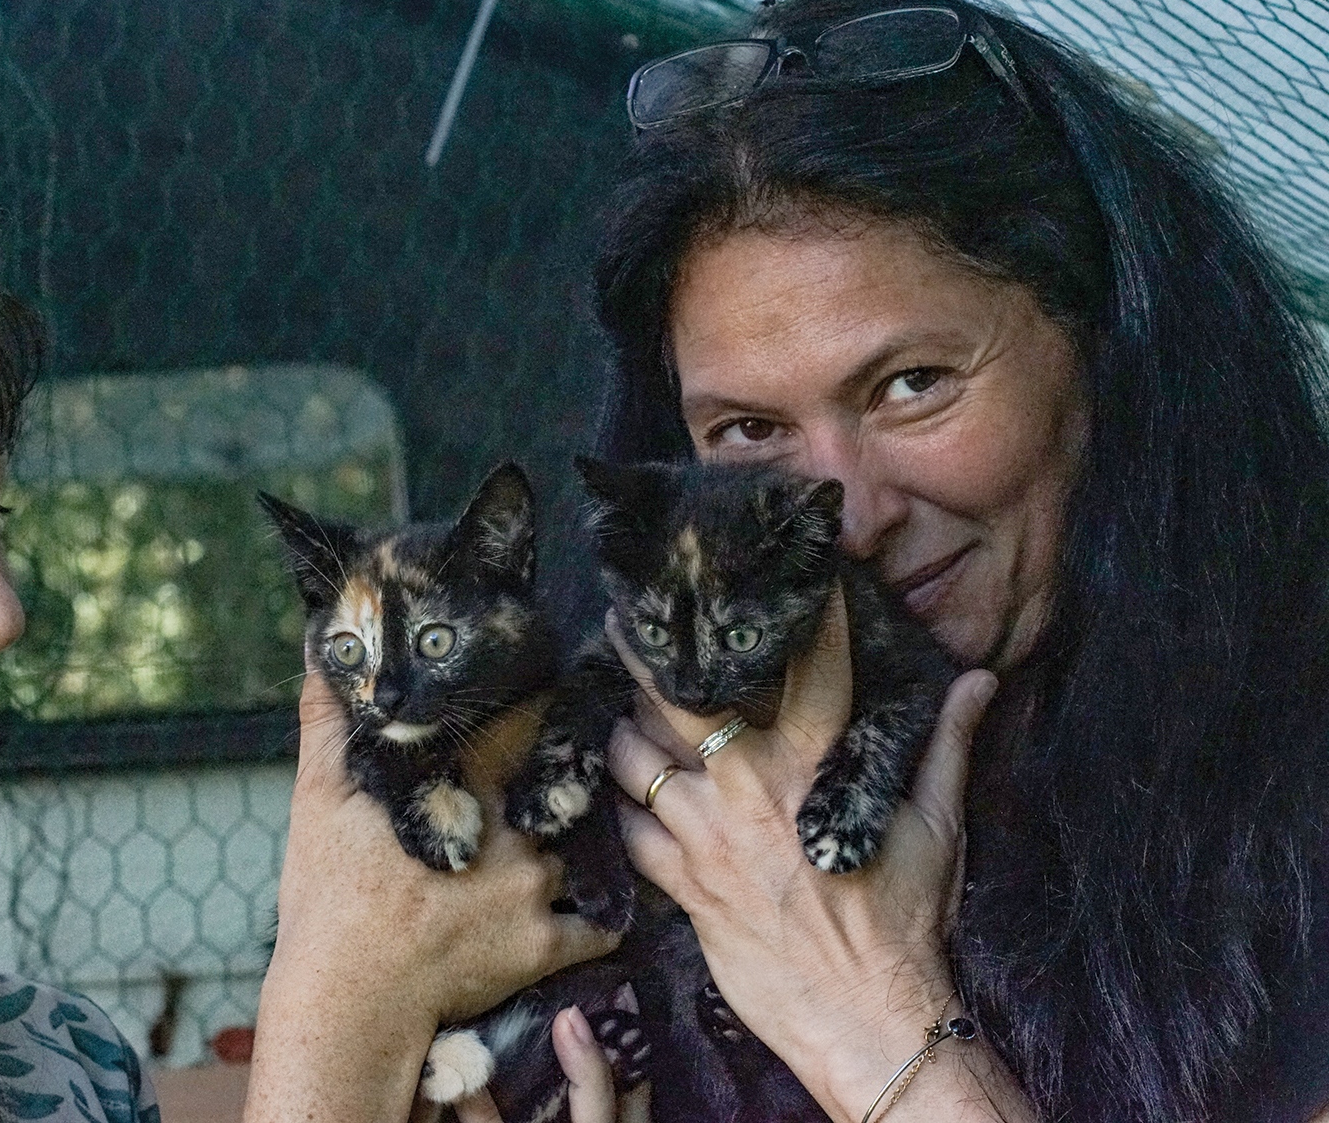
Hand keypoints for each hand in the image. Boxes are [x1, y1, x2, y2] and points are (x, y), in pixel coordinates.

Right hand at [246, 671, 618, 1121]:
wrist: (348, 1002)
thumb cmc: (328, 898)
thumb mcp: (317, 798)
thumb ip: (328, 719)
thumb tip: (323, 645)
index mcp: (466, 785)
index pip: (523, 724)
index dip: (536, 709)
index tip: (544, 697)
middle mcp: (513, 828)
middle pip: (552, 793)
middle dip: (546, 792)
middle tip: (532, 796)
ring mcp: (536, 888)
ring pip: (572, 852)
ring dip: (562, 851)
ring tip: (546, 853)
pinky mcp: (547, 946)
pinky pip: (596, 925)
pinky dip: (590, 919)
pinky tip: (576, 910)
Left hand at [605, 592, 1005, 1118]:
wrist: (866, 1021)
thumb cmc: (906, 926)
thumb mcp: (937, 830)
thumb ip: (946, 746)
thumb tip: (977, 680)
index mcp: (813, 766)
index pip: (808, 664)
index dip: (799, 611)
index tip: (779, 571)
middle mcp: (747, 788)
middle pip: (674, 697)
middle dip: (645, 650)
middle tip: (627, 617)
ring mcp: (704, 835)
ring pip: (632, 754)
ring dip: (622, 727)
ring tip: (614, 702)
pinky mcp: (678, 881)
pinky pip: (625, 825)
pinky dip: (617, 801)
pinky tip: (615, 783)